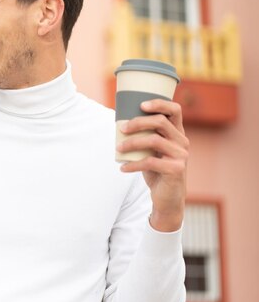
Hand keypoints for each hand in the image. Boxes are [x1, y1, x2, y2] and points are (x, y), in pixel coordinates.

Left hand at [116, 99, 188, 231]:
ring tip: (118, 148)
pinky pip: (150, 162)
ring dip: (132, 143)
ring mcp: (181, 155)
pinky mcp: (176, 170)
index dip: (159, 103)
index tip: (141, 104)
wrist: (167, 197)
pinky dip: (133, 164)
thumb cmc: (156, 170)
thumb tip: (120, 124)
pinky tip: (123, 168)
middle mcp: (182, 141)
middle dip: (138, 122)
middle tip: (121, 128)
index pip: (175, 110)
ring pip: (154, 140)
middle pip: (161, 122)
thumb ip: (144, 137)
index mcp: (177, 133)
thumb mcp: (151, 151)